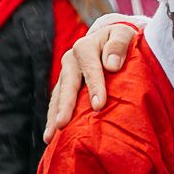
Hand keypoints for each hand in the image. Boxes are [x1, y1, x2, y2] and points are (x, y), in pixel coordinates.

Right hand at [43, 23, 138, 139]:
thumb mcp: (124, 35)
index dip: (95, 86)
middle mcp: (70, 60)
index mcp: (85, 47)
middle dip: (65, 106)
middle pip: (67, 85)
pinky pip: (57, 103)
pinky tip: (50, 138)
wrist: (111, 39)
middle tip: (62, 124)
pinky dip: (53, 118)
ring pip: (58, 96)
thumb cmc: (121, 40)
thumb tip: (112, 65)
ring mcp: (65, 74)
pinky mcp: (64, 86)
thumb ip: (119, 45)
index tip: (99, 105)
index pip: (90, 69)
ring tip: (50, 137)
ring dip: (53, 116)